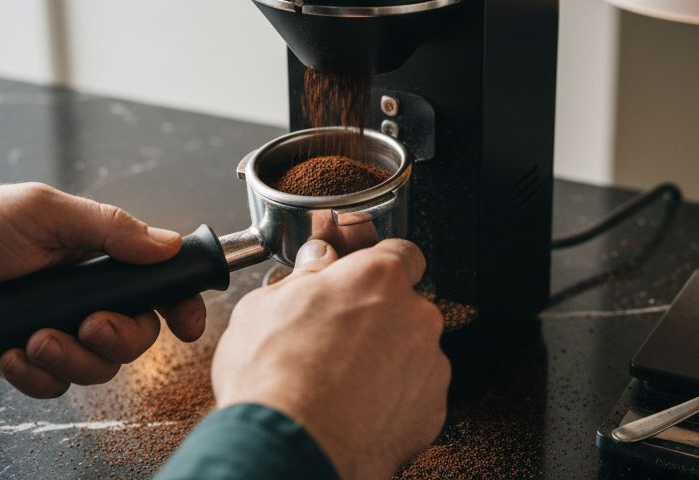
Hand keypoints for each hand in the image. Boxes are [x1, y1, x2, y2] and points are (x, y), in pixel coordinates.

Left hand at [0, 183, 205, 397]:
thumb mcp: (40, 212)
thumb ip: (106, 227)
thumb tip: (166, 243)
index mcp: (91, 254)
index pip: (154, 280)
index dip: (179, 302)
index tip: (187, 324)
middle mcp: (78, 294)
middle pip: (134, 333)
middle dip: (117, 338)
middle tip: (88, 327)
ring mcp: (52, 329)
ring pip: (95, 367)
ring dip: (69, 360)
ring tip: (30, 340)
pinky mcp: (22, 360)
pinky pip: (51, 386)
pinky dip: (33, 375)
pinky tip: (6, 355)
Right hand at [211, 238, 448, 479]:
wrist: (291, 447)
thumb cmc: (274, 378)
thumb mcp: (266, 305)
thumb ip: (305, 275)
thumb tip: (318, 262)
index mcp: (378, 278)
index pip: (400, 252)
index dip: (377, 265)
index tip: (360, 280)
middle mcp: (415, 316)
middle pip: (405, 306)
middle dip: (377, 318)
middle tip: (335, 339)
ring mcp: (429, 365)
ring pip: (411, 351)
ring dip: (386, 360)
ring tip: (341, 382)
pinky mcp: (432, 410)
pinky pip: (415, 394)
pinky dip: (392, 399)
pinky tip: (356, 408)